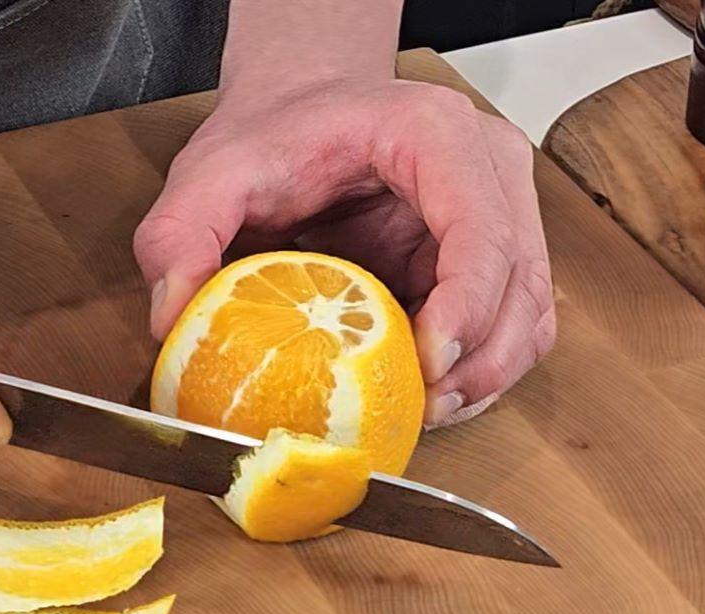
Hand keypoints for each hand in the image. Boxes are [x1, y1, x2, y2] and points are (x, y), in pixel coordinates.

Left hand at [134, 78, 555, 426]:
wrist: (301, 109)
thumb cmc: (274, 132)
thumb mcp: (211, 173)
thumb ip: (179, 234)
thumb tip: (175, 316)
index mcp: (434, 135)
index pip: (480, 228)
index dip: (466, 307)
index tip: (428, 365)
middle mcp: (485, 169)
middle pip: (519, 281)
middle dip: (478, 360)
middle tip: (422, 411)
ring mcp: (498, 211)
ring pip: (529, 311)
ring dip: (488, 374)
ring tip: (428, 413)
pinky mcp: (488, 255)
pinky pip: (511, 323)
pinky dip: (482, 368)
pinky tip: (434, 395)